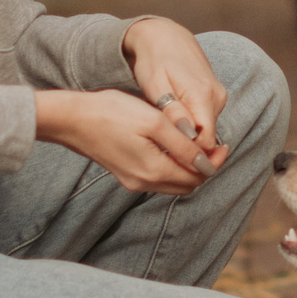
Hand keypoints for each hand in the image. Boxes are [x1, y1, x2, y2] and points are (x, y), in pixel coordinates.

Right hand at [34, 89, 222, 195]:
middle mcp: (145, 182)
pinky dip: (172, 166)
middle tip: (213, 144)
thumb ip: (182, 145)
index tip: (223, 144)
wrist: (72, 119)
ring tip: (195, 143)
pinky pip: (158, 177)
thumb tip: (206, 163)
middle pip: (187, 184)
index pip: (198, 176)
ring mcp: (133, 181)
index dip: (214, 162)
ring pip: (173, 182)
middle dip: (204, 166)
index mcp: (155, 170)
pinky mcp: (125, 174)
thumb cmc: (112, 113)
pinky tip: (172, 146)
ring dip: (188, 167)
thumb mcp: (154, 122)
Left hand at [122, 17, 228, 165]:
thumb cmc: (154, 60)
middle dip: (187, 148)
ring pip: (207, 129)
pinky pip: (206, 119)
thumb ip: (172, 111)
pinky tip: (173, 119)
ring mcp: (218, 95)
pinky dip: (191, 125)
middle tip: (161, 146)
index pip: (205, 141)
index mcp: (202, 95)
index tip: (166, 157)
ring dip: (188, 136)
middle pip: (208, 138)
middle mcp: (216, 96)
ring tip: (164, 131)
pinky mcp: (215, 95)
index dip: (188, 155)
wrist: (164, 35)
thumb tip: (187, 136)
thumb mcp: (155, 85)